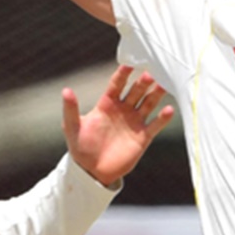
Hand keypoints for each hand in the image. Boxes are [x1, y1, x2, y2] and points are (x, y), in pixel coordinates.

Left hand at [62, 66, 173, 186]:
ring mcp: (134, 122)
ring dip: (156, 94)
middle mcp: (123, 110)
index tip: (130, 63)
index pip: (117, 84)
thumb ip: (71, 109)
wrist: (92, 171)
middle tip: (151, 72)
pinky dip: (163, 118)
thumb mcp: (73, 127)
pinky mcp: (143, 137)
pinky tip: (169, 109)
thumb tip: (65, 91)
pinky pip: (155, 125)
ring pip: (148, 103)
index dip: (123, 73)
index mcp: (107, 104)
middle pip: (136, 91)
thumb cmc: (80, 148)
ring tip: (165, 84)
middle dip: (143, 82)